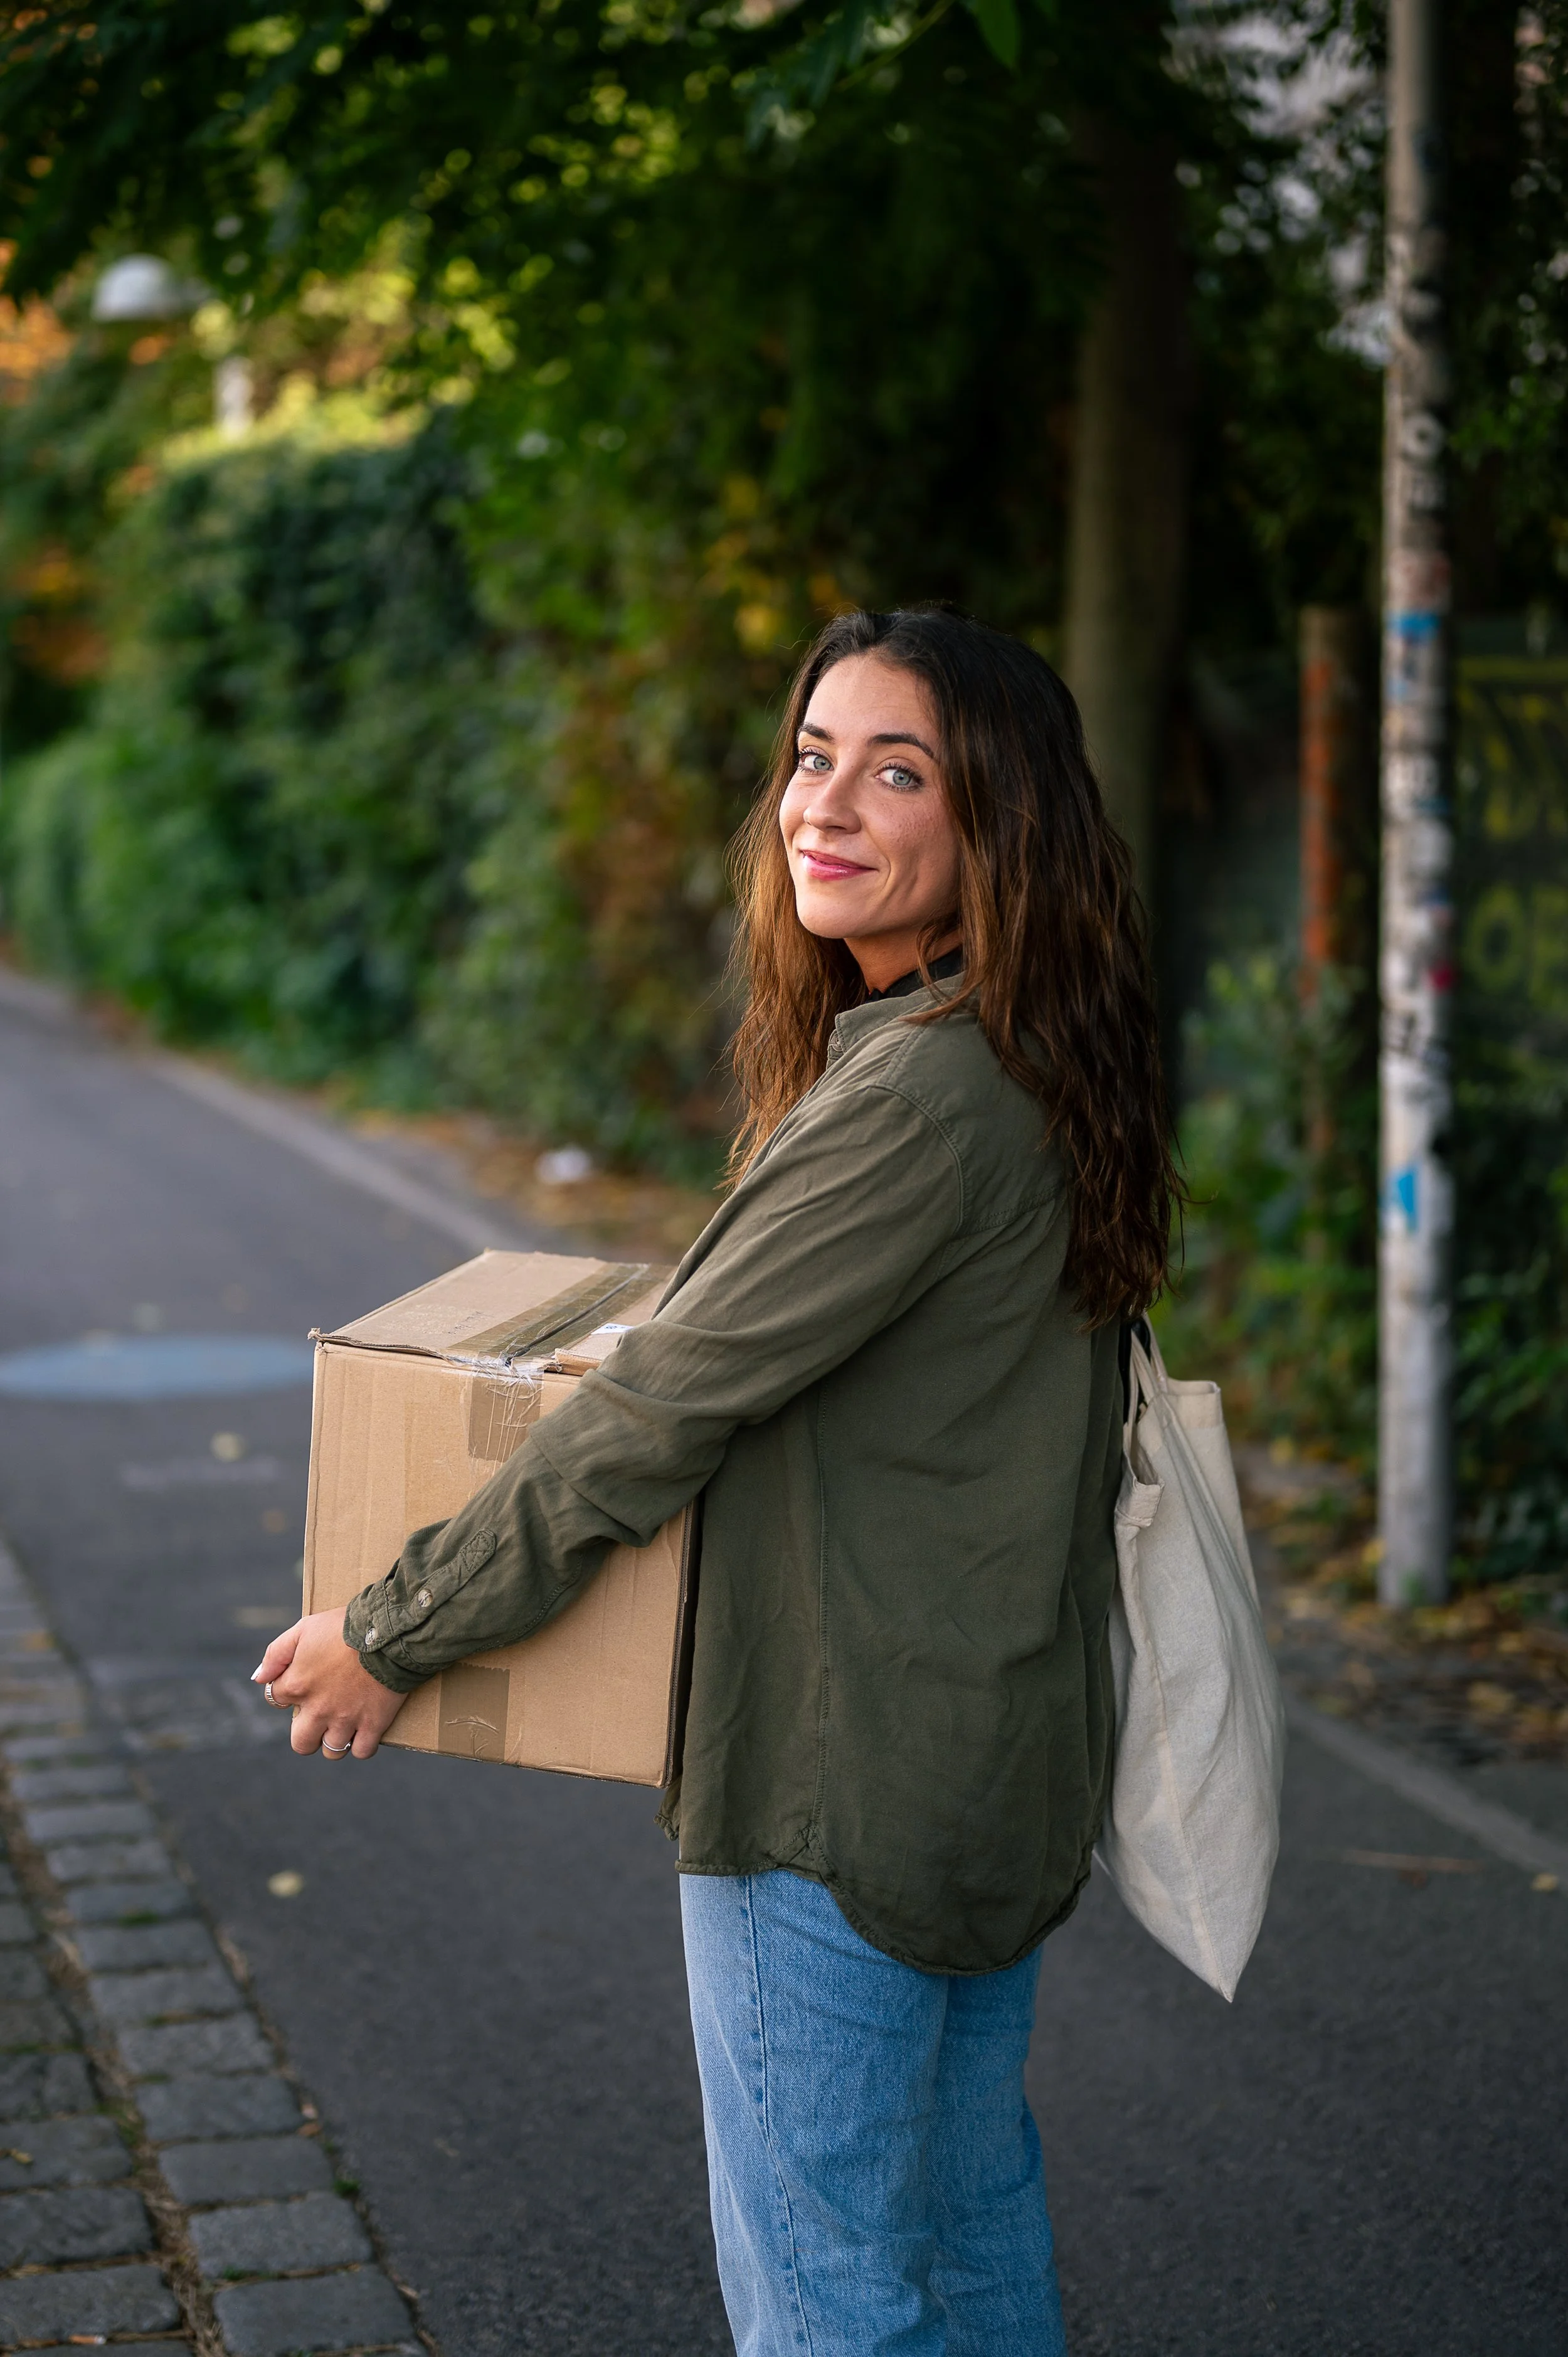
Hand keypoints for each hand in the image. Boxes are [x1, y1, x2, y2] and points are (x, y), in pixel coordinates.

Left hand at [253, 1610, 407, 1758]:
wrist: (389, 1631)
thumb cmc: (344, 1626)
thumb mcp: (304, 1629)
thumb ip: (276, 1653)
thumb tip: (259, 1678)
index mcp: (298, 1685)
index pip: (276, 1700)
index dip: (288, 1691)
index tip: (303, 1683)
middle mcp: (318, 1709)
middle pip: (301, 1743)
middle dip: (306, 1733)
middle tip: (319, 1716)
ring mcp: (346, 1720)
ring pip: (331, 1751)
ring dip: (334, 1740)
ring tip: (343, 1723)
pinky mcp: (373, 1724)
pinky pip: (361, 1751)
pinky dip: (361, 1744)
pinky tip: (364, 1730)